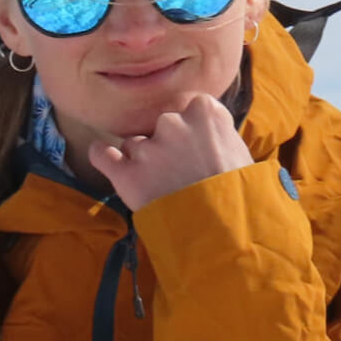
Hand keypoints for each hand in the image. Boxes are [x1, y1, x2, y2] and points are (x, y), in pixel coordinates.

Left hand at [88, 95, 252, 211]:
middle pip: (160, 126)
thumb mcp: (239, 151)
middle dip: (166, 145)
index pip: (187, 108)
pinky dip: (102, 157)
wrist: (224, 232)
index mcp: (205, 112)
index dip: (189, 130)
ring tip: (161, 187)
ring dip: (142, 161)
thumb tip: (201, 132)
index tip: (195, 149)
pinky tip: (106, 160)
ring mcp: (148, 148)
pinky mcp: (127, 174)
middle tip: (180, 173)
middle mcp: (174, 123)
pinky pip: (102, 154)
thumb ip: (214, 132)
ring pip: (134, 145)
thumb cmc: (236, 196)